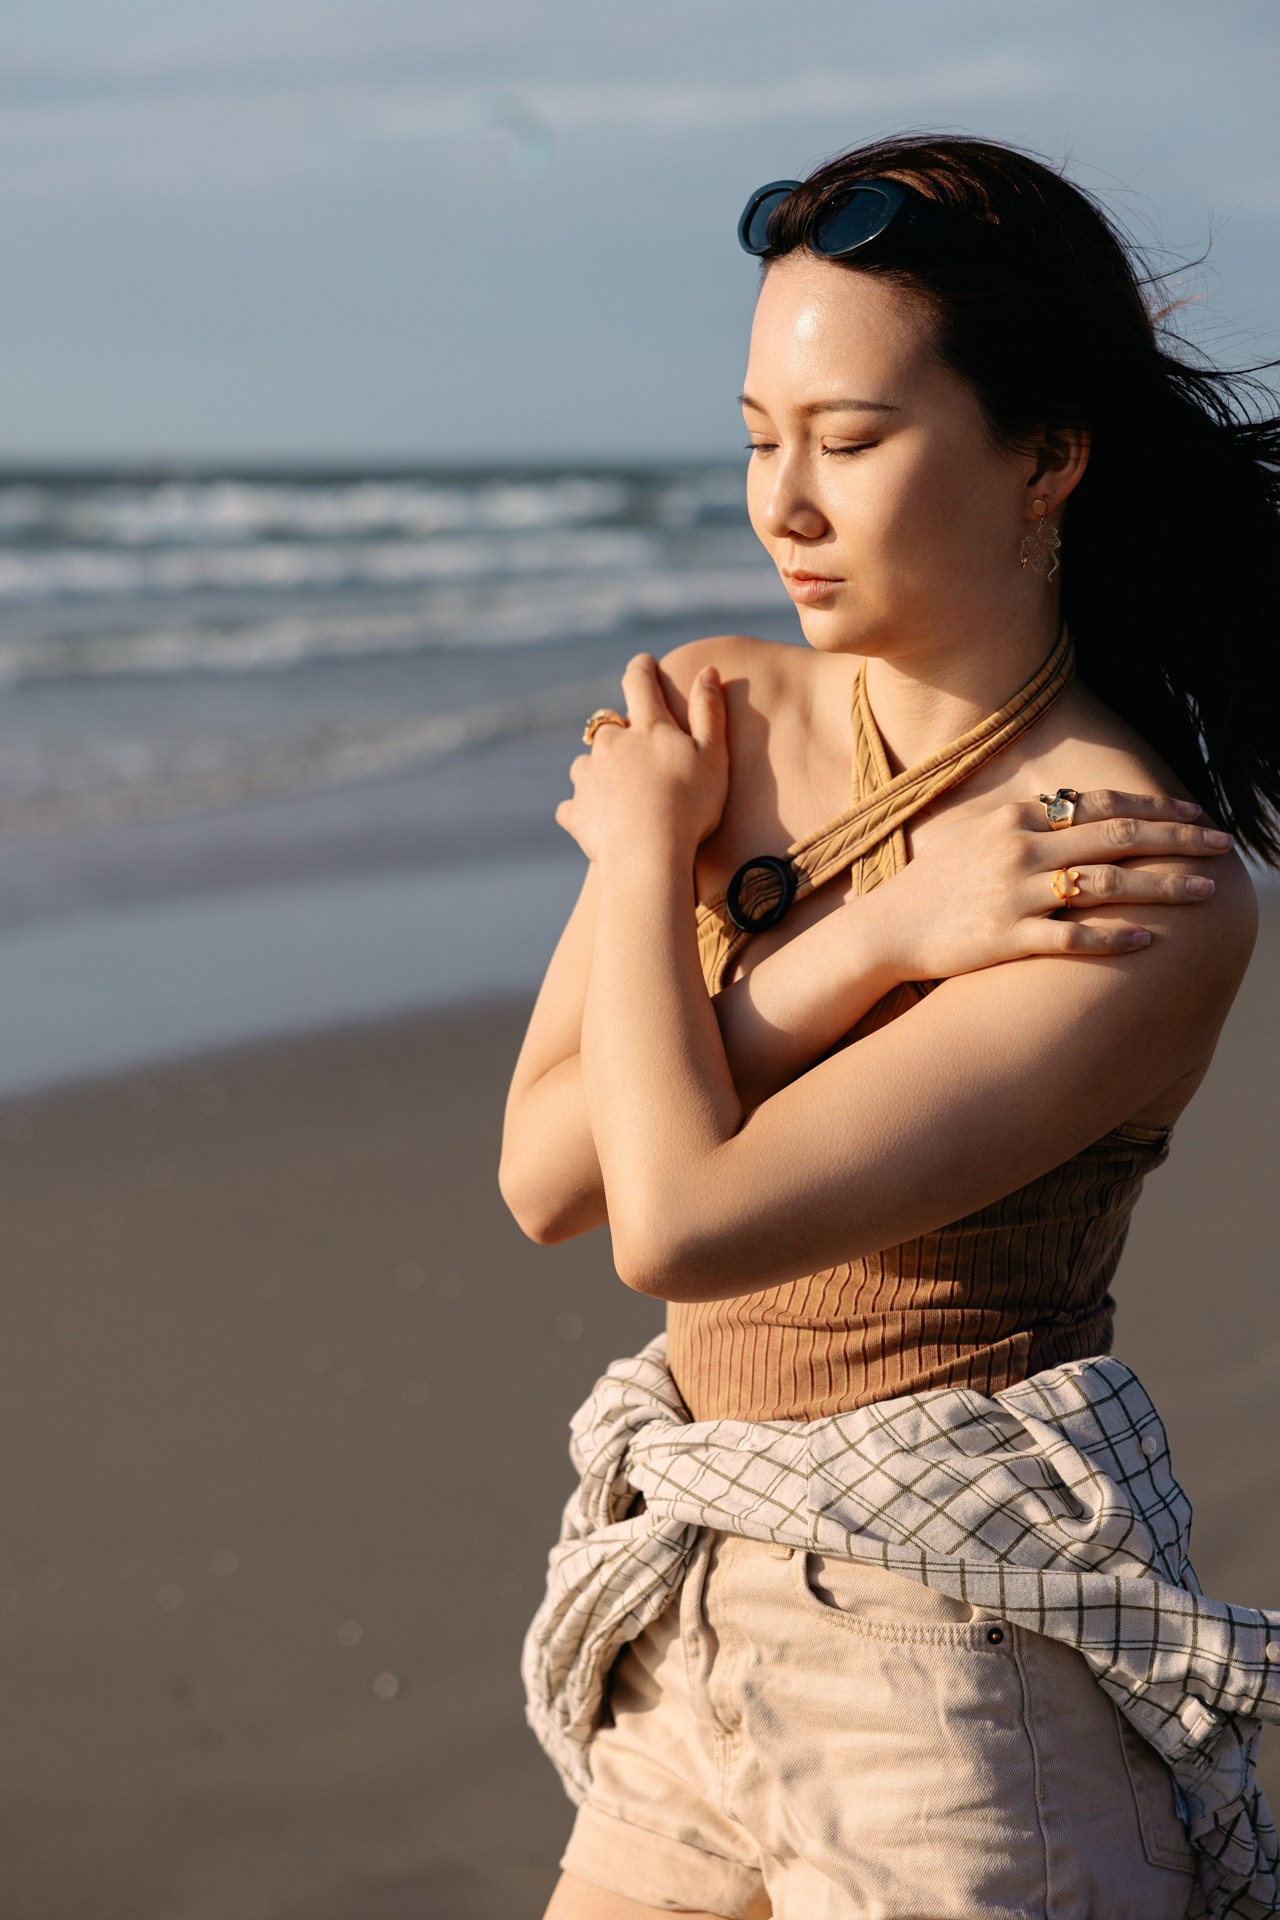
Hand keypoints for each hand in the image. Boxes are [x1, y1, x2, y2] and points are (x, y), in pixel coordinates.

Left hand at [554, 653, 728, 864]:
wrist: (648, 854)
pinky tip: (598, 822)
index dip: (642, 668)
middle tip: (635, 749)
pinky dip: (583, 810)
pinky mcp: (575, 811)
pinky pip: (573, 806)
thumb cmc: (690, 806)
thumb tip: (707, 670)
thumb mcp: (712, 756)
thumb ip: (709, 712)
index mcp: (646, 727)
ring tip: (619, 792)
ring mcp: (588, 777)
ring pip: (586, 764)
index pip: (640, 682)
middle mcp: (610, 744)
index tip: (644, 662)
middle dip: (617, 731)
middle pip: (606, 725)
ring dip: (598, 771)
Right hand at [861, 789, 1232, 983]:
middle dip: (1178, 839)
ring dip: (1162, 886)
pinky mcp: (1006, 937)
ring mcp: (1013, 894)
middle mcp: (1019, 849)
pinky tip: (1148, 940)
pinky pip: (1072, 937)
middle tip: (1222, 847)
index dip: (1153, 806)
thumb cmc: (935, 886)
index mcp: (1016, 820)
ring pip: (1105, 884)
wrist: (885, 929)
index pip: (1099, 804)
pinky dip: (1113, 938)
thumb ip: (1028, 824)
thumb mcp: (978, 838)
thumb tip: (1076, 812)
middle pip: (1117, 837)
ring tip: (1204, 892)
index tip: (1194, 813)